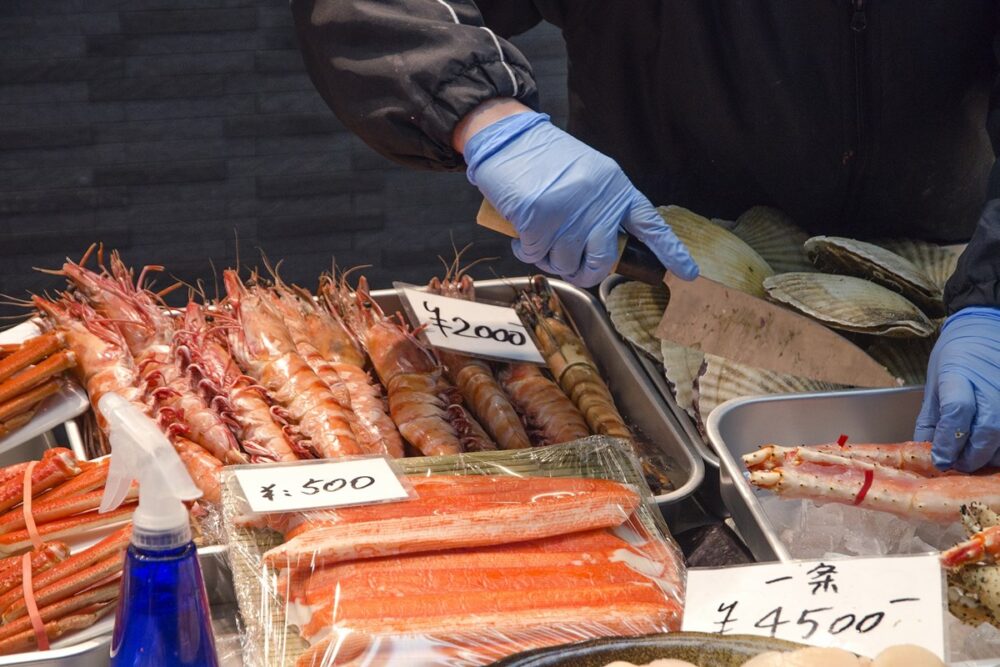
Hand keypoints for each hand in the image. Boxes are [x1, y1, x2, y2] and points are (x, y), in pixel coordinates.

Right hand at [461, 109, 697, 287]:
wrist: (509, 135)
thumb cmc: (544, 158)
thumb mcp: (586, 174)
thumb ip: (600, 206)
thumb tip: (598, 248)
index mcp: (615, 188)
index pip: (650, 224)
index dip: (670, 251)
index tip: (688, 273)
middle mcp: (597, 202)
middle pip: (601, 261)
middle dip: (584, 273)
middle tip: (570, 268)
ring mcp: (568, 212)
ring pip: (565, 263)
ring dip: (549, 261)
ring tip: (540, 242)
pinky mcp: (538, 219)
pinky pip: (535, 255)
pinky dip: (525, 251)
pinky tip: (520, 237)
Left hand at [914, 307, 999, 471]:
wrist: (983, 330)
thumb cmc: (954, 357)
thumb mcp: (934, 384)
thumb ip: (931, 420)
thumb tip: (928, 454)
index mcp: (959, 374)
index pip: (956, 412)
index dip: (948, 441)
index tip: (940, 459)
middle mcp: (991, 384)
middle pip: (987, 430)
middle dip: (971, 456)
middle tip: (958, 465)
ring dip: (990, 456)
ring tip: (974, 459)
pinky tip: (991, 450)